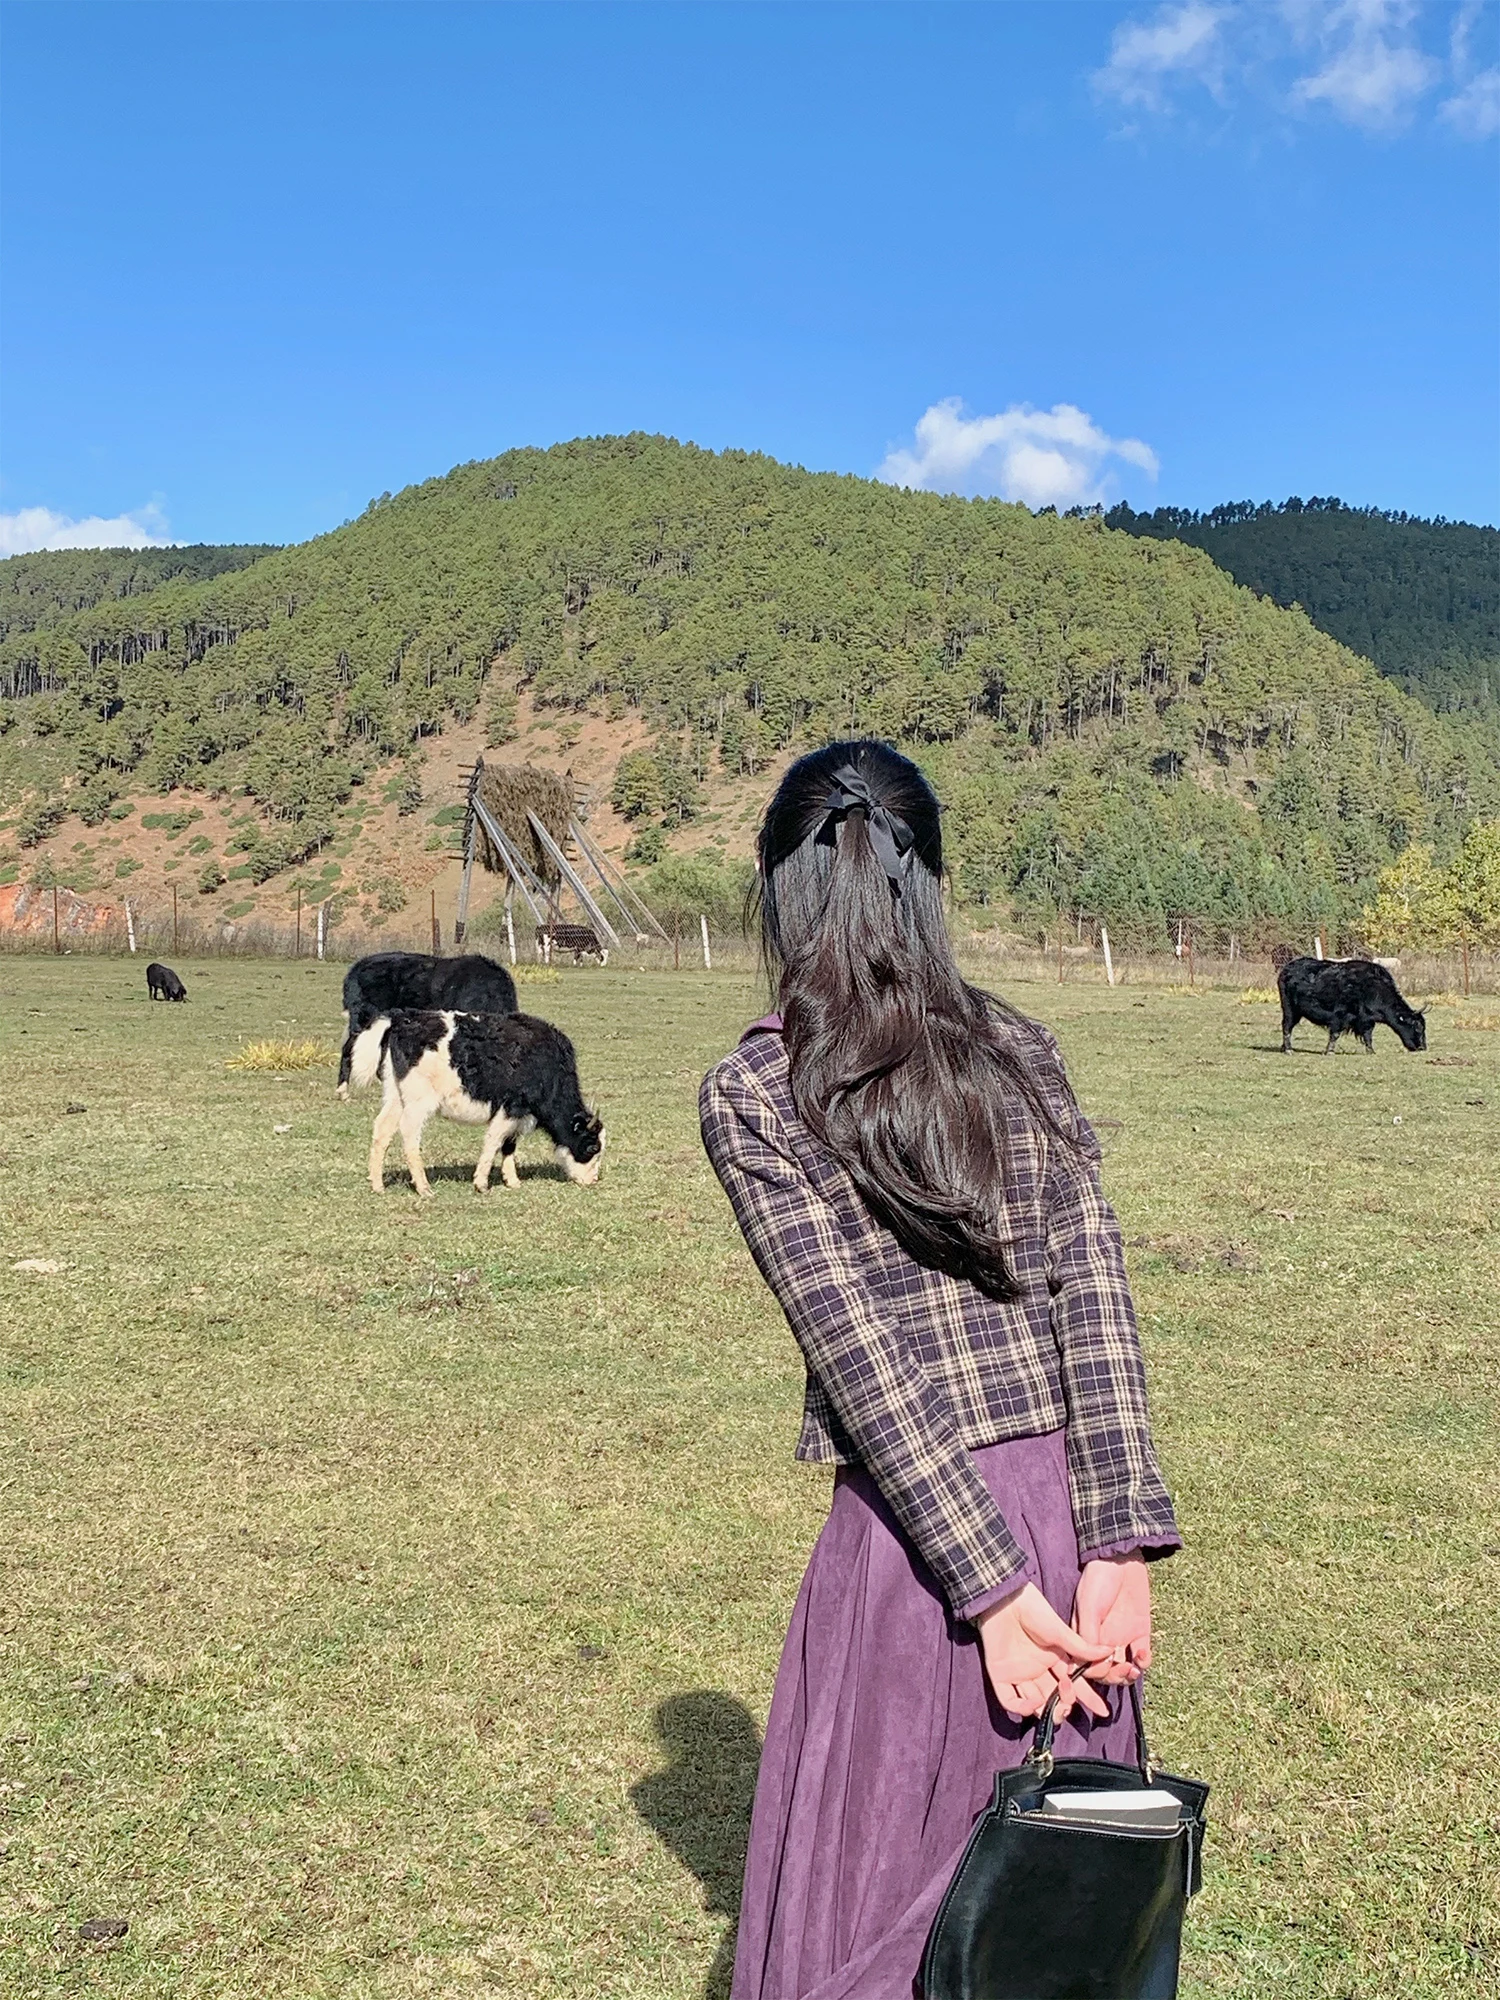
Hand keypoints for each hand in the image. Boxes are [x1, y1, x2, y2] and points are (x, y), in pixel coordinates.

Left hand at [975, 1582, 1111, 1721]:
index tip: (1102, 1711)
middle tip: (1069, 1700)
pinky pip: (1010, 1701)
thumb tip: (1109, 1652)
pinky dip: (1022, 1708)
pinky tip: (1034, 1702)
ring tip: (1057, 1705)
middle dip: (1065, 1705)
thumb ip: (1082, 1648)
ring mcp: (1019, 1674)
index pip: (1074, 1684)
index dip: (1088, 1698)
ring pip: (1035, 1705)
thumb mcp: (1060, 1631)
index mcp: (1055, 1660)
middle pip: (1055, 1698)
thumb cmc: (1033, 1610)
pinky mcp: (1000, 1675)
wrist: (1005, 1599)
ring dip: (1047, 1710)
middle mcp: (1039, 1670)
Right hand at [1071, 1553, 1151, 1683]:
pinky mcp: (1140, 1632)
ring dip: (1127, 1675)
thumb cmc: (1098, 1578)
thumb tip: (1088, 1664)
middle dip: (1112, 1676)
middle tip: (1122, 1669)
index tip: (1102, 1665)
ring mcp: (1122, 1637)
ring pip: (1123, 1668)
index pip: (1086, 1664)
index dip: (1094, 1671)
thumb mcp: (1088, 1606)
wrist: (1122, 1556)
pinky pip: (1142, 1656)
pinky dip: (1144, 1662)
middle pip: (1105, 1671)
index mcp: (1084, 1635)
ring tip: (1133, 1669)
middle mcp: (1102, 1639)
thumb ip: (1088, 1634)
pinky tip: (1143, 1655)